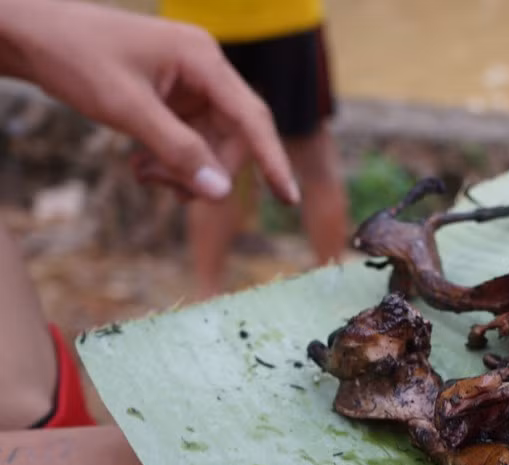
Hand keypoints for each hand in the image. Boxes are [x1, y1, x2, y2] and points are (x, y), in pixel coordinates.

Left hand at [0, 0, 297, 202]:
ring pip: (209, 145)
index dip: (271, 159)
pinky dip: (169, 162)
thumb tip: (220, 192)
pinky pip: (188, 141)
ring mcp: (189, 85)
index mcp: (202, 58)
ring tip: (144, 176)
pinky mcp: (173, 98)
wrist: (31, 35)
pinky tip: (142, 168)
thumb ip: (177, 150)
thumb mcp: (127, 108)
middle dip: (204, 170)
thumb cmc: (76, 57)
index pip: (251, 117)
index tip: (288, 196)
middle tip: (165, 189)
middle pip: (231, 137)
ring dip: (182, 170)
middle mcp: (204, 70)